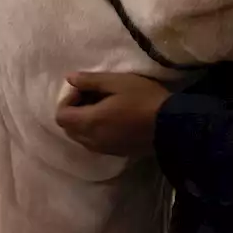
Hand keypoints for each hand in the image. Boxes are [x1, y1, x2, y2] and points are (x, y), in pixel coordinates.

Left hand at [55, 72, 171, 156]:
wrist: (171, 126)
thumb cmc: (144, 99)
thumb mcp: (118, 82)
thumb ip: (91, 81)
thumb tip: (69, 78)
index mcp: (90, 122)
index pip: (61, 115)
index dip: (68, 99)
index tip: (86, 89)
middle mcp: (91, 140)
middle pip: (68, 128)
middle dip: (75, 110)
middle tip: (94, 96)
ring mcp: (103, 149)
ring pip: (80, 137)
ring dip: (85, 122)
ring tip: (104, 107)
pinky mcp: (114, 153)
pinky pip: (94, 143)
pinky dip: (95, 131)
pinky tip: (114, 119)